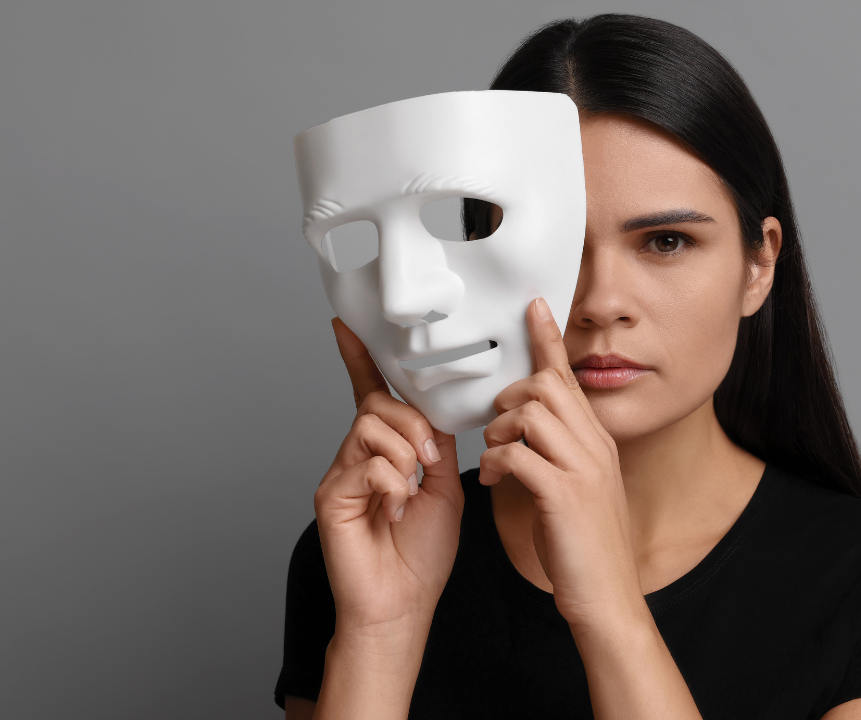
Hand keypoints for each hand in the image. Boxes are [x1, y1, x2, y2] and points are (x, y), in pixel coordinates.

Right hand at [314, 318, 464, 652]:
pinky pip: (366, 462)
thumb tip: (438, 412)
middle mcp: (358, 457)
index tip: (346, 325)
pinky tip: (395, 508)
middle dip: (413, 424)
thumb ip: (441, 446)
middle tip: (433, 461)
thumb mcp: (447, 488)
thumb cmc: (421, 554)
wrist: (402, 603)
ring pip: (372, 426)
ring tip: (413, 487)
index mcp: (386, 452)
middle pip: (379, 403)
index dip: (359, 359)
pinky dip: (392, 482)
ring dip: (406, 452)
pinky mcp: (331, 495)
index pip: (370, 394)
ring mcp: (341, 474)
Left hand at [480, 298, 644, 629]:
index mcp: (597, 441)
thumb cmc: (584, 547)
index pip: (570, 377)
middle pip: (544, 386)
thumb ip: (559, 453)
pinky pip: (516, 453)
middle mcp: (594, 446)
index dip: (548, 339)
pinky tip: (492, 480)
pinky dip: (494, 462)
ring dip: (498, 432)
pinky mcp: (563, 493)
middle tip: (496, 431)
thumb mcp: (577, 488)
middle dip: (508, 399)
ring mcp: (582, 467)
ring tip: (493, 460)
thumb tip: (524, 431)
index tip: (532, 306)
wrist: (607, 597)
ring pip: (529, 413)